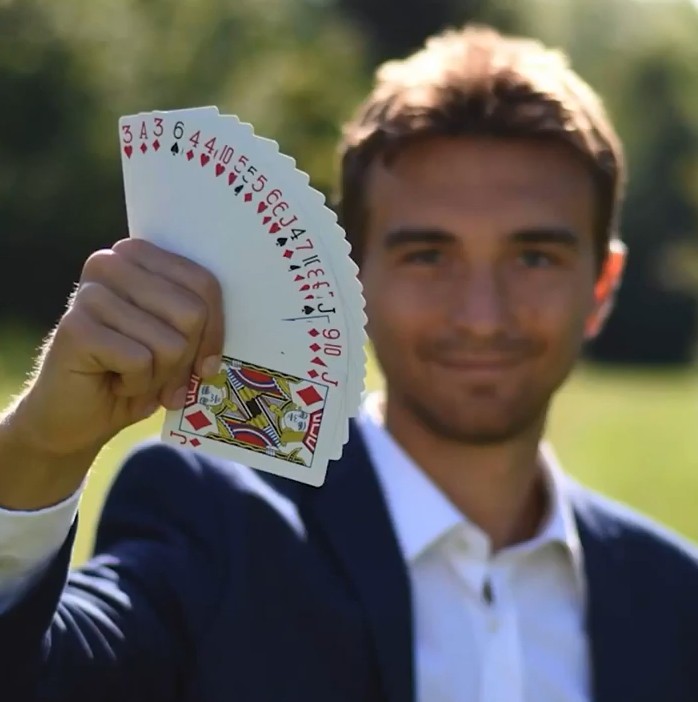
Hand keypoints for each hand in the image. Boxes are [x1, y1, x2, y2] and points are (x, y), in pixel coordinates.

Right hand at [13, 238, 223, 457]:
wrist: (79, 415)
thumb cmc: (135, 372)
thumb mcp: (178, 341)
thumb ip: (201, 323)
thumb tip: (232, 338)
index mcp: (139, 254)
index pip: (204, 284)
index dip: (214, 332)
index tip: (206, 364)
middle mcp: (111, 263)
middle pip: (192, 313)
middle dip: (187, 359)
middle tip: (166, 378)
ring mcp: (91, 294)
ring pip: (170, 342)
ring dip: (161, 376)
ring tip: (136, 378)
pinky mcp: (75, 327)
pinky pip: (140, 361)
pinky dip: (138, 385)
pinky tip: (115, 383)